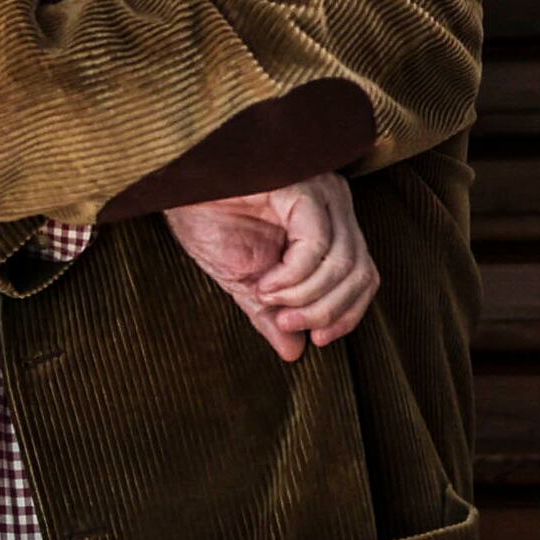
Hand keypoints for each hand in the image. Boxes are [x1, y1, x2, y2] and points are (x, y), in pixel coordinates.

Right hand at [164, 172, 376, 360]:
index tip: (314, 339)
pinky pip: (315, 245)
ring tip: (268, 298)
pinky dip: (293, 276)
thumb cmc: (209, 223)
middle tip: (285, 322)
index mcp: (329, 225)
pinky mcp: (301, 189)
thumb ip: (273, 314)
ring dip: (305, 296)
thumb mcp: (245, 282)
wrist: (174, 189)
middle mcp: (334, 205)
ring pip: (341, 263)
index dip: (347, 314)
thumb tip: (294, 351)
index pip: (364, 276)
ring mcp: (321, 193)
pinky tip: (266, 282)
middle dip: (324, 311)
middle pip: (359, 273)